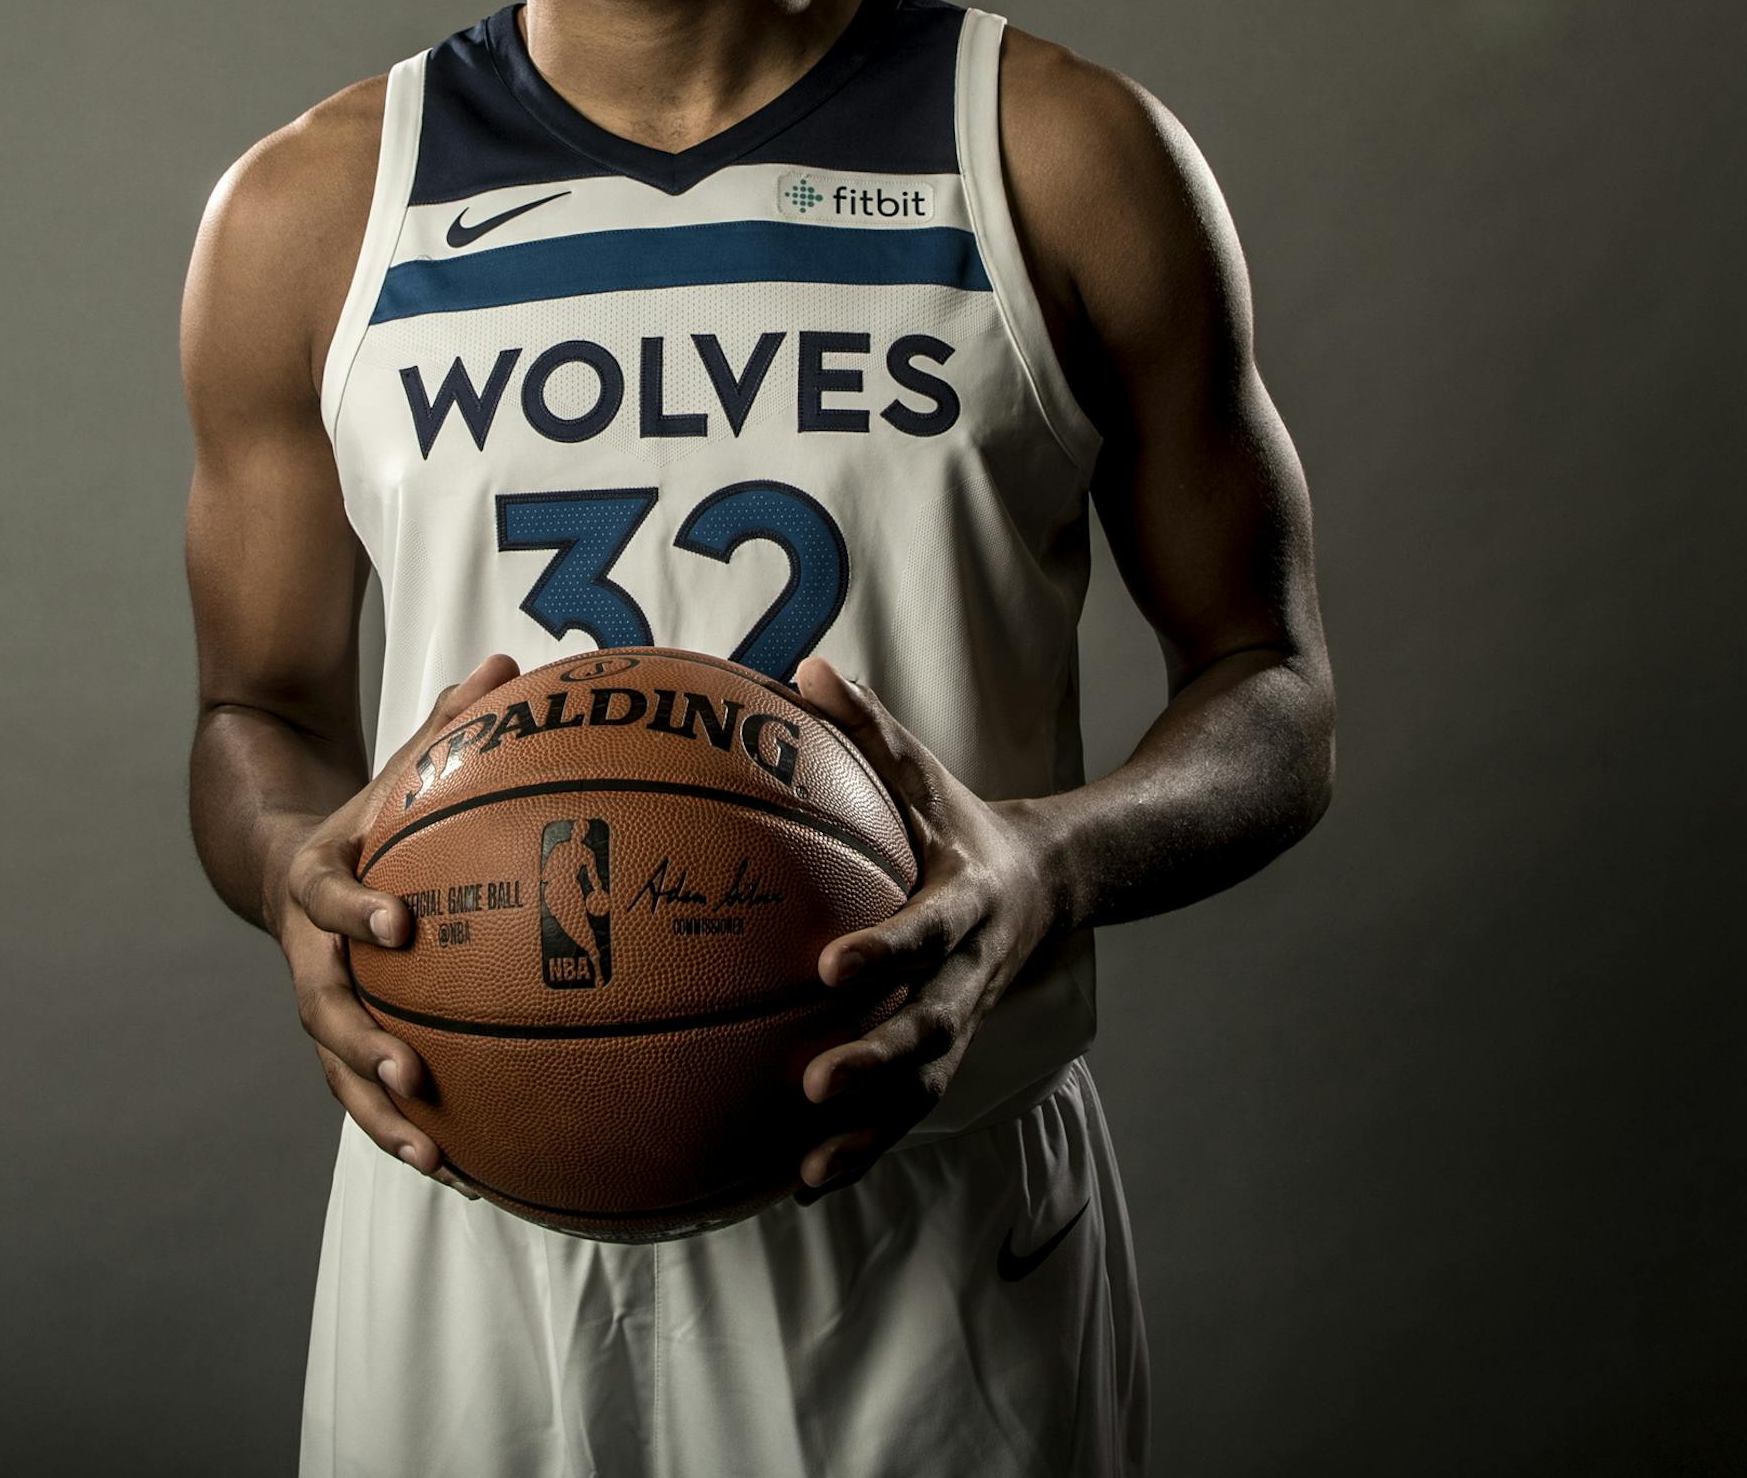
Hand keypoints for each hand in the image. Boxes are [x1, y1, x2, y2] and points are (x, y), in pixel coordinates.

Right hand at [270, 652, 518, 1190]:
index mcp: (316, 879)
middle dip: (360, 1044)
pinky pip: (369, 1095)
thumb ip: (448, 725)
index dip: (353, 910)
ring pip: (339, 1072)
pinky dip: (408, 1132)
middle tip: (407, 1071)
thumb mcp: (398, 767)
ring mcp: (323, 1005)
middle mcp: (309, 953)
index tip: (397, 923)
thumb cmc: (369, 815)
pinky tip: (469, 1173)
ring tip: (434, 1154)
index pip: (325, 895)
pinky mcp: (345, 1043)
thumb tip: (510, 664)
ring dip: (380, 1116)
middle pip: (322, 1008)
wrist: (287, 866)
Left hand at [789, 656, 1069, 1200]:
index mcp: (966, 900)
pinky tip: (798, 1183)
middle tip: (815, 1082)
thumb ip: (871, 725)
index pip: (926, 928)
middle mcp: (970, 972)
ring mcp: (963, 1020)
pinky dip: (863, 1148)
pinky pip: (908, 1110)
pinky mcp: (948, 1055)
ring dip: (870, 1130)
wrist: (1051, 881)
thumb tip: (805, 666)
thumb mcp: (925, 770)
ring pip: (923, 1088)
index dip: (887, 950)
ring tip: (808, 1168)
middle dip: (877, 1058)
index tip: (831, 968)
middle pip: (929, 1026)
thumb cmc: (960, 819)